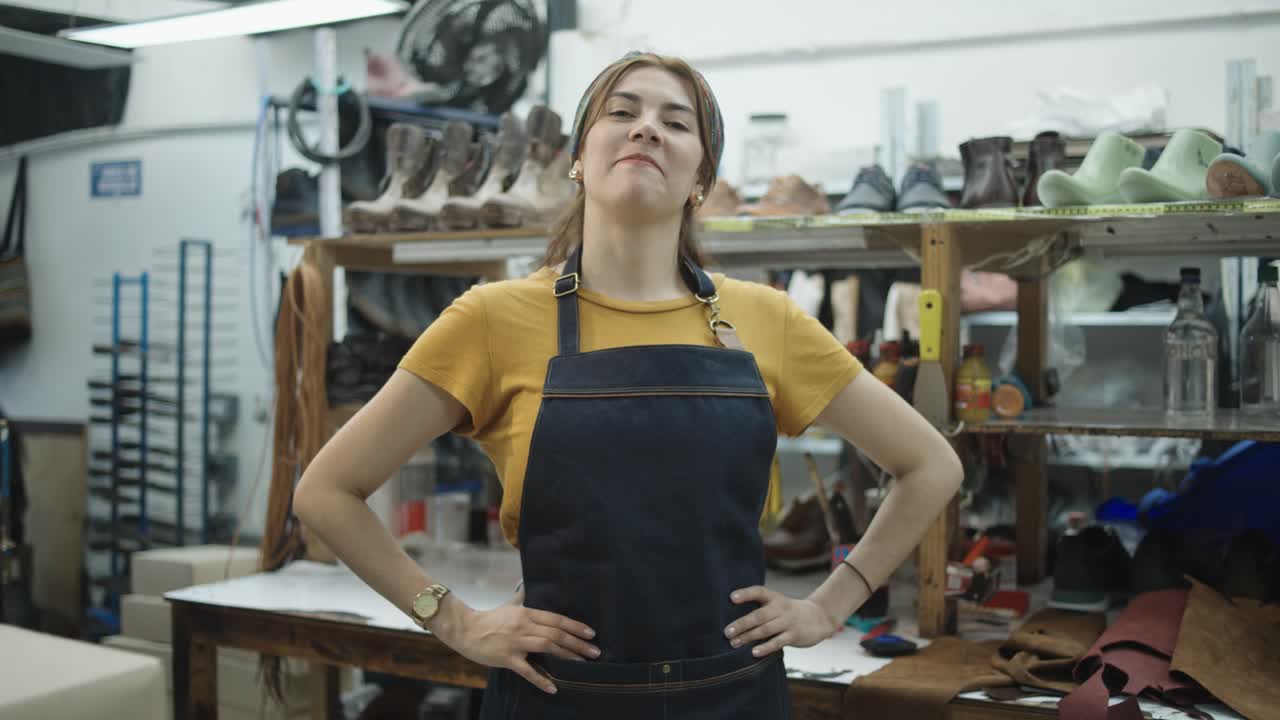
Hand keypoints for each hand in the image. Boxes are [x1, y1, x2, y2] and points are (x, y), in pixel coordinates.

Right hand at [437, 588, 599, 694]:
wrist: (465, 629)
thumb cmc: (489, 618)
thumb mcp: (509, 605)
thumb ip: (521, 597)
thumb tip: (527, 585)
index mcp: (526, 613)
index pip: (556, 619)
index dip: (575, 626)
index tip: (590, 633)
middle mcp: (524, 626)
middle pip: (556, 634)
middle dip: (577, 643)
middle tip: (594, 652)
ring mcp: (516, 642)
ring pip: (547, 647)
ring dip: (567, 656)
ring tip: (582, 664)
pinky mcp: (507, 658)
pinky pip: (527, 670)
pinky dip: (541, 679)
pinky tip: (553, 687)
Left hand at [724, 585, 841, 656]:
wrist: (819, 618)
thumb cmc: (790, 613)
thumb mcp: (778, 604)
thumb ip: (761, 609)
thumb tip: (735, 622)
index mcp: (774, 598)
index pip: (758, 592)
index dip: (745, 594)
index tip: (731, 598)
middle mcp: (781, 608)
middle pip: (759, 615)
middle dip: (741, 624)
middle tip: (727, 632)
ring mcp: (788, 622)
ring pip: (765, 629)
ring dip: (748, 637)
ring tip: (734, 643)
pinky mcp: (794, 635)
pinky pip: (778, 642)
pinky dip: (765, 647)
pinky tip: (754, 652)